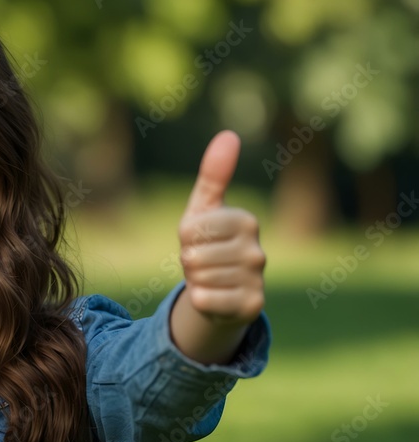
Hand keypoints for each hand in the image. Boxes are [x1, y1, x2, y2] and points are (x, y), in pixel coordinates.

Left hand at [178, 130, 264, 325]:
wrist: (223, 291)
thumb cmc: (210, 245)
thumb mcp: (204, 210)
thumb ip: (214, 174)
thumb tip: (229, 134)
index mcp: (246, 221)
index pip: (189, 230)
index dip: (185, 239)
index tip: (199, 241)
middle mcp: (258, 250)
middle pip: (192, 256)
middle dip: (188, 262)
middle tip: (204, 263)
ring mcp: (257, 280)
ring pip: (198, 278)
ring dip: (195, 281)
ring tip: (210, 278)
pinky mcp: (252, 307)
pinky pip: (205, 301)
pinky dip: (200, 300)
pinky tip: (214, 297)